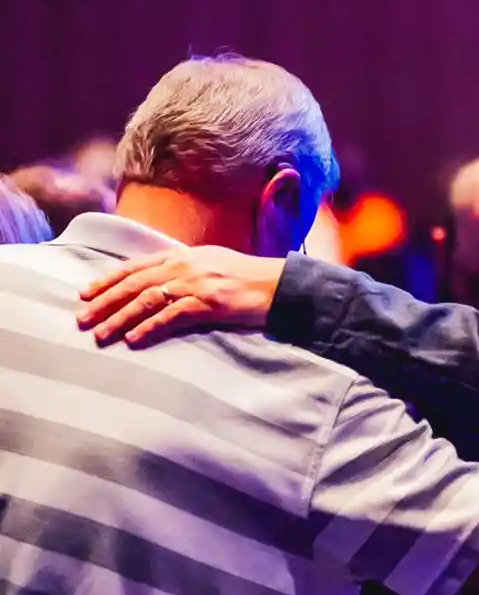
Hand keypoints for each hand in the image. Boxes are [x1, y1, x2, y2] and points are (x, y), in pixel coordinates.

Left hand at [76, 246, 281, 347]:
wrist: (280, 284)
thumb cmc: (247, 276)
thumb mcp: (211, 263)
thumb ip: (184, 269)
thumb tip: (158, 282)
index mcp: (183, 255)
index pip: (135, 266)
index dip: (107, 280)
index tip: (85, 294)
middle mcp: (184, 266)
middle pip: (134, 284)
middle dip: (104, 302)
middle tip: (82, 319)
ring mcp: (195, 284)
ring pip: (146, 300)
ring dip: (119, 318)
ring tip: (101, 334)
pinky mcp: (208, 303)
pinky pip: (171, 316)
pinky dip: (149, 327)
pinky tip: (134, 339)